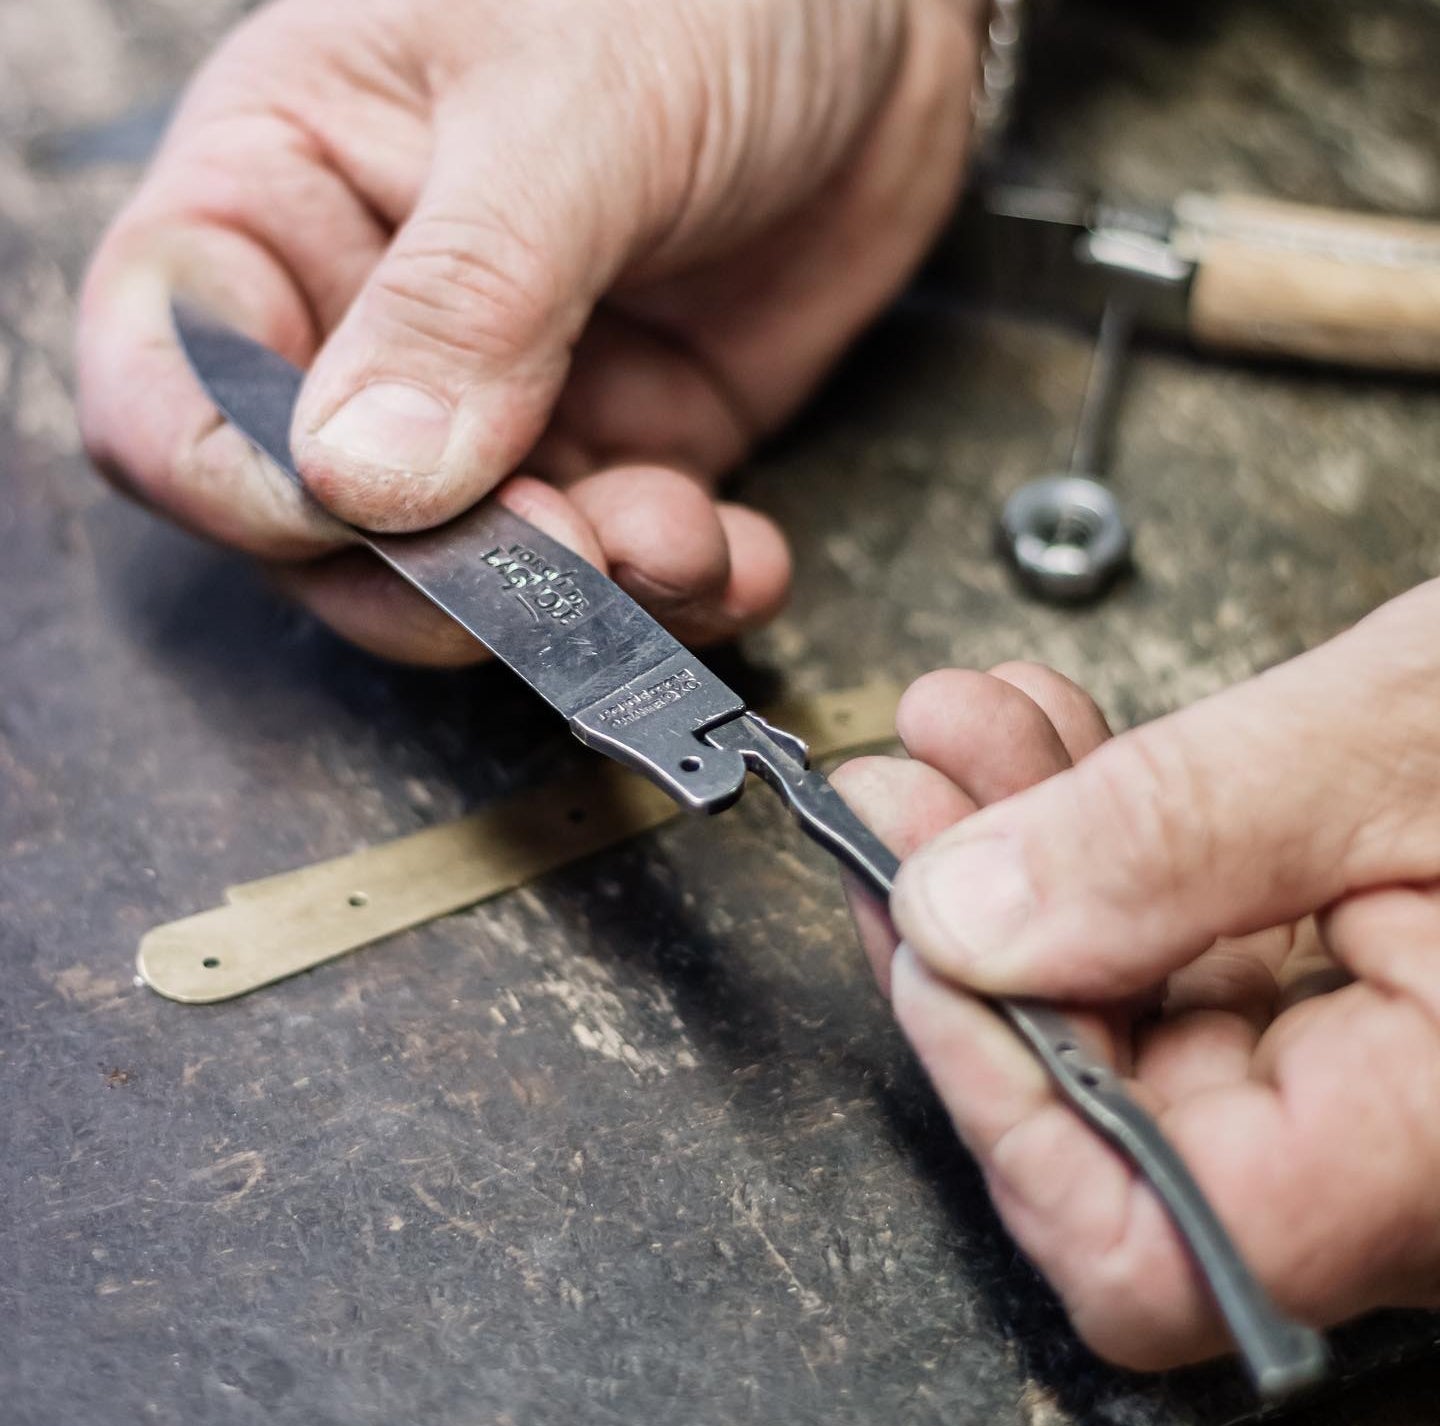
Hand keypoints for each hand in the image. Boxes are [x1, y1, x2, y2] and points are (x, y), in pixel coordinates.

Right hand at [77, 0, 979, 663]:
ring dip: (573, 598)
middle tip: (547, 564)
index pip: (175, 372)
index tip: (347, 518)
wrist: (881, 24)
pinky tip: (736, 554)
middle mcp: (374, 317)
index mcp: (288, 187)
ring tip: (675, 542)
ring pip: (475, 572)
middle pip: (323, 522)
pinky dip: (675, 588)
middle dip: (433, 577)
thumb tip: (362, 480)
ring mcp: (502, 402)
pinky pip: (616, 566)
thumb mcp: (572, 109)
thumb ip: (467, 294)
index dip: (231, 475)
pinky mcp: (618, 446)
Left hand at [833, 581, 1439, 1370]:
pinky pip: (1182, 947)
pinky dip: (1097, 841)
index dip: (998, 1092)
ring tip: (961, 737)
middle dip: (971, 931)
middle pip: (1101, 1112)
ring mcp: (1369, 1078)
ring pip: (1123, 1011)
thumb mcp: (1405, 736)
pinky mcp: (1352, 994)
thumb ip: (1176, 838)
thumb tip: (966, 918)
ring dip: (1014, 859)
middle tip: (899, 799)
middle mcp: (1400, 1151)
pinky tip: (1045, 745)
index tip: (923, 936)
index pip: (1149, 1237)